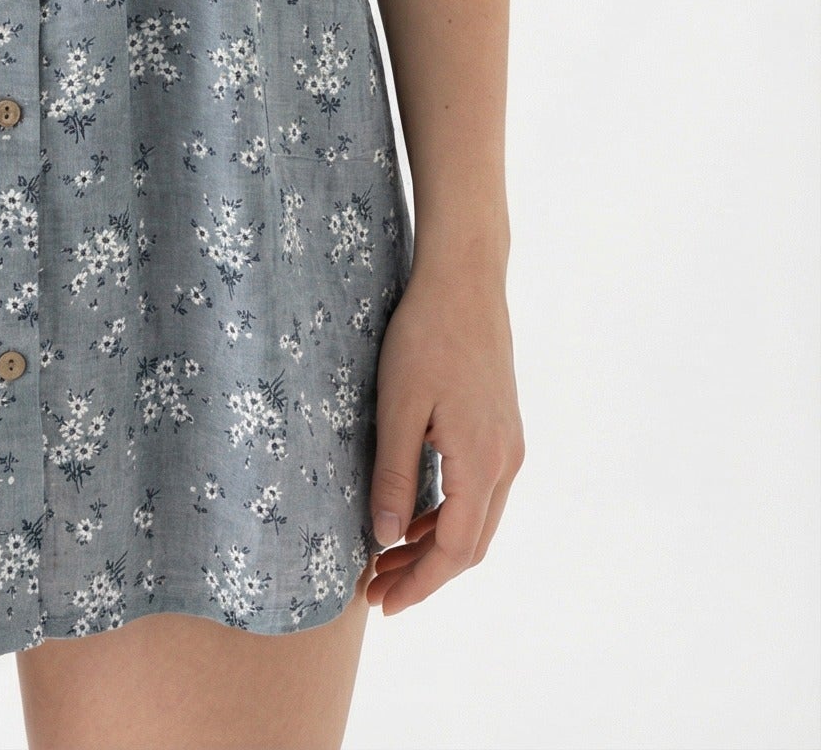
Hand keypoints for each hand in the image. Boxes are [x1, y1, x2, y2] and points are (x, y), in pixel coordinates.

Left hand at [362, 254, 525, 615]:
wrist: (465, 280)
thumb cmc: (425, 335)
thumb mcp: (398, 406)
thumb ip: (395, 475)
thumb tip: (387, 539)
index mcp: (482, 462)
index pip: (455, 550)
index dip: (419, 584)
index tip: (382, 604)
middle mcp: (505, 461)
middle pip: (470, 544)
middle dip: (423, 573)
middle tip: (375, 591)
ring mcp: (508, 444)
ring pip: (476, 519)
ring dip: (433, 544)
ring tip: (385, 558)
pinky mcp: (501, 428)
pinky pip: (478, 491)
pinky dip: (446, 514)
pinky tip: (412, 515)